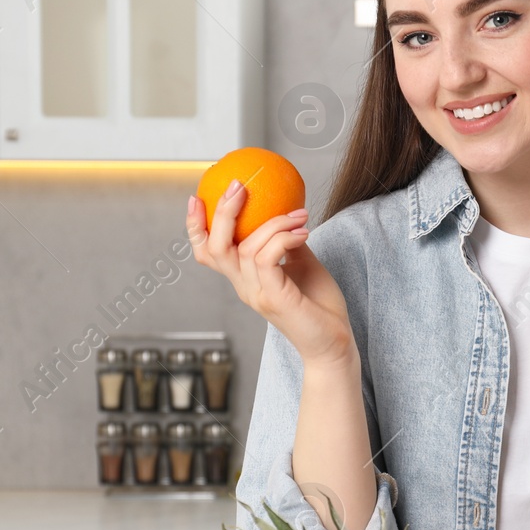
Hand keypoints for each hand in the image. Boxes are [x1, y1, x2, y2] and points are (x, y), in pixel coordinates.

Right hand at [185, 184, 355, 366]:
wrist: (334, 343)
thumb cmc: (320, 305)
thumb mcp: (302, 263)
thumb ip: (288, 241)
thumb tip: (286, 212)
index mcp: (244, 279)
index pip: (208, 253)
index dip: (195, 226)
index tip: (197, 197)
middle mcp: (243, 287)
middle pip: (214, 248)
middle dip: (221, 213)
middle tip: (238, 186)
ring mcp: (256, 294)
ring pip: (246, 248)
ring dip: (274, 223)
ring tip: (300, 215)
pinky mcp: (273, 298)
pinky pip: (267, 258)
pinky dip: (283, 238)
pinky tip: (303, 231)